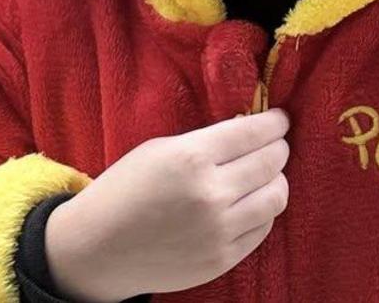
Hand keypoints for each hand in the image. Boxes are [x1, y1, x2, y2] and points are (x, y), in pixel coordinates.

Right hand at [45, 109, 291, 301]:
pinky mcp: (222, 258)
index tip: (280, 119)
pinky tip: (252, 202)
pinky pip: (263, 228)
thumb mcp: (159, 149)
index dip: (275, 123)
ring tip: (268, 174)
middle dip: (279, 147)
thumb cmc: (125, 190)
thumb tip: (247, 130)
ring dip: (277, 179)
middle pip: (271, 162)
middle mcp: (211, 194)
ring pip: (276, 196)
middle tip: (275, 143)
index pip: (254, 132)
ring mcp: (219, 230)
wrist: (98, 249)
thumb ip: (204, 140)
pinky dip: (263, 210)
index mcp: (191, 158)